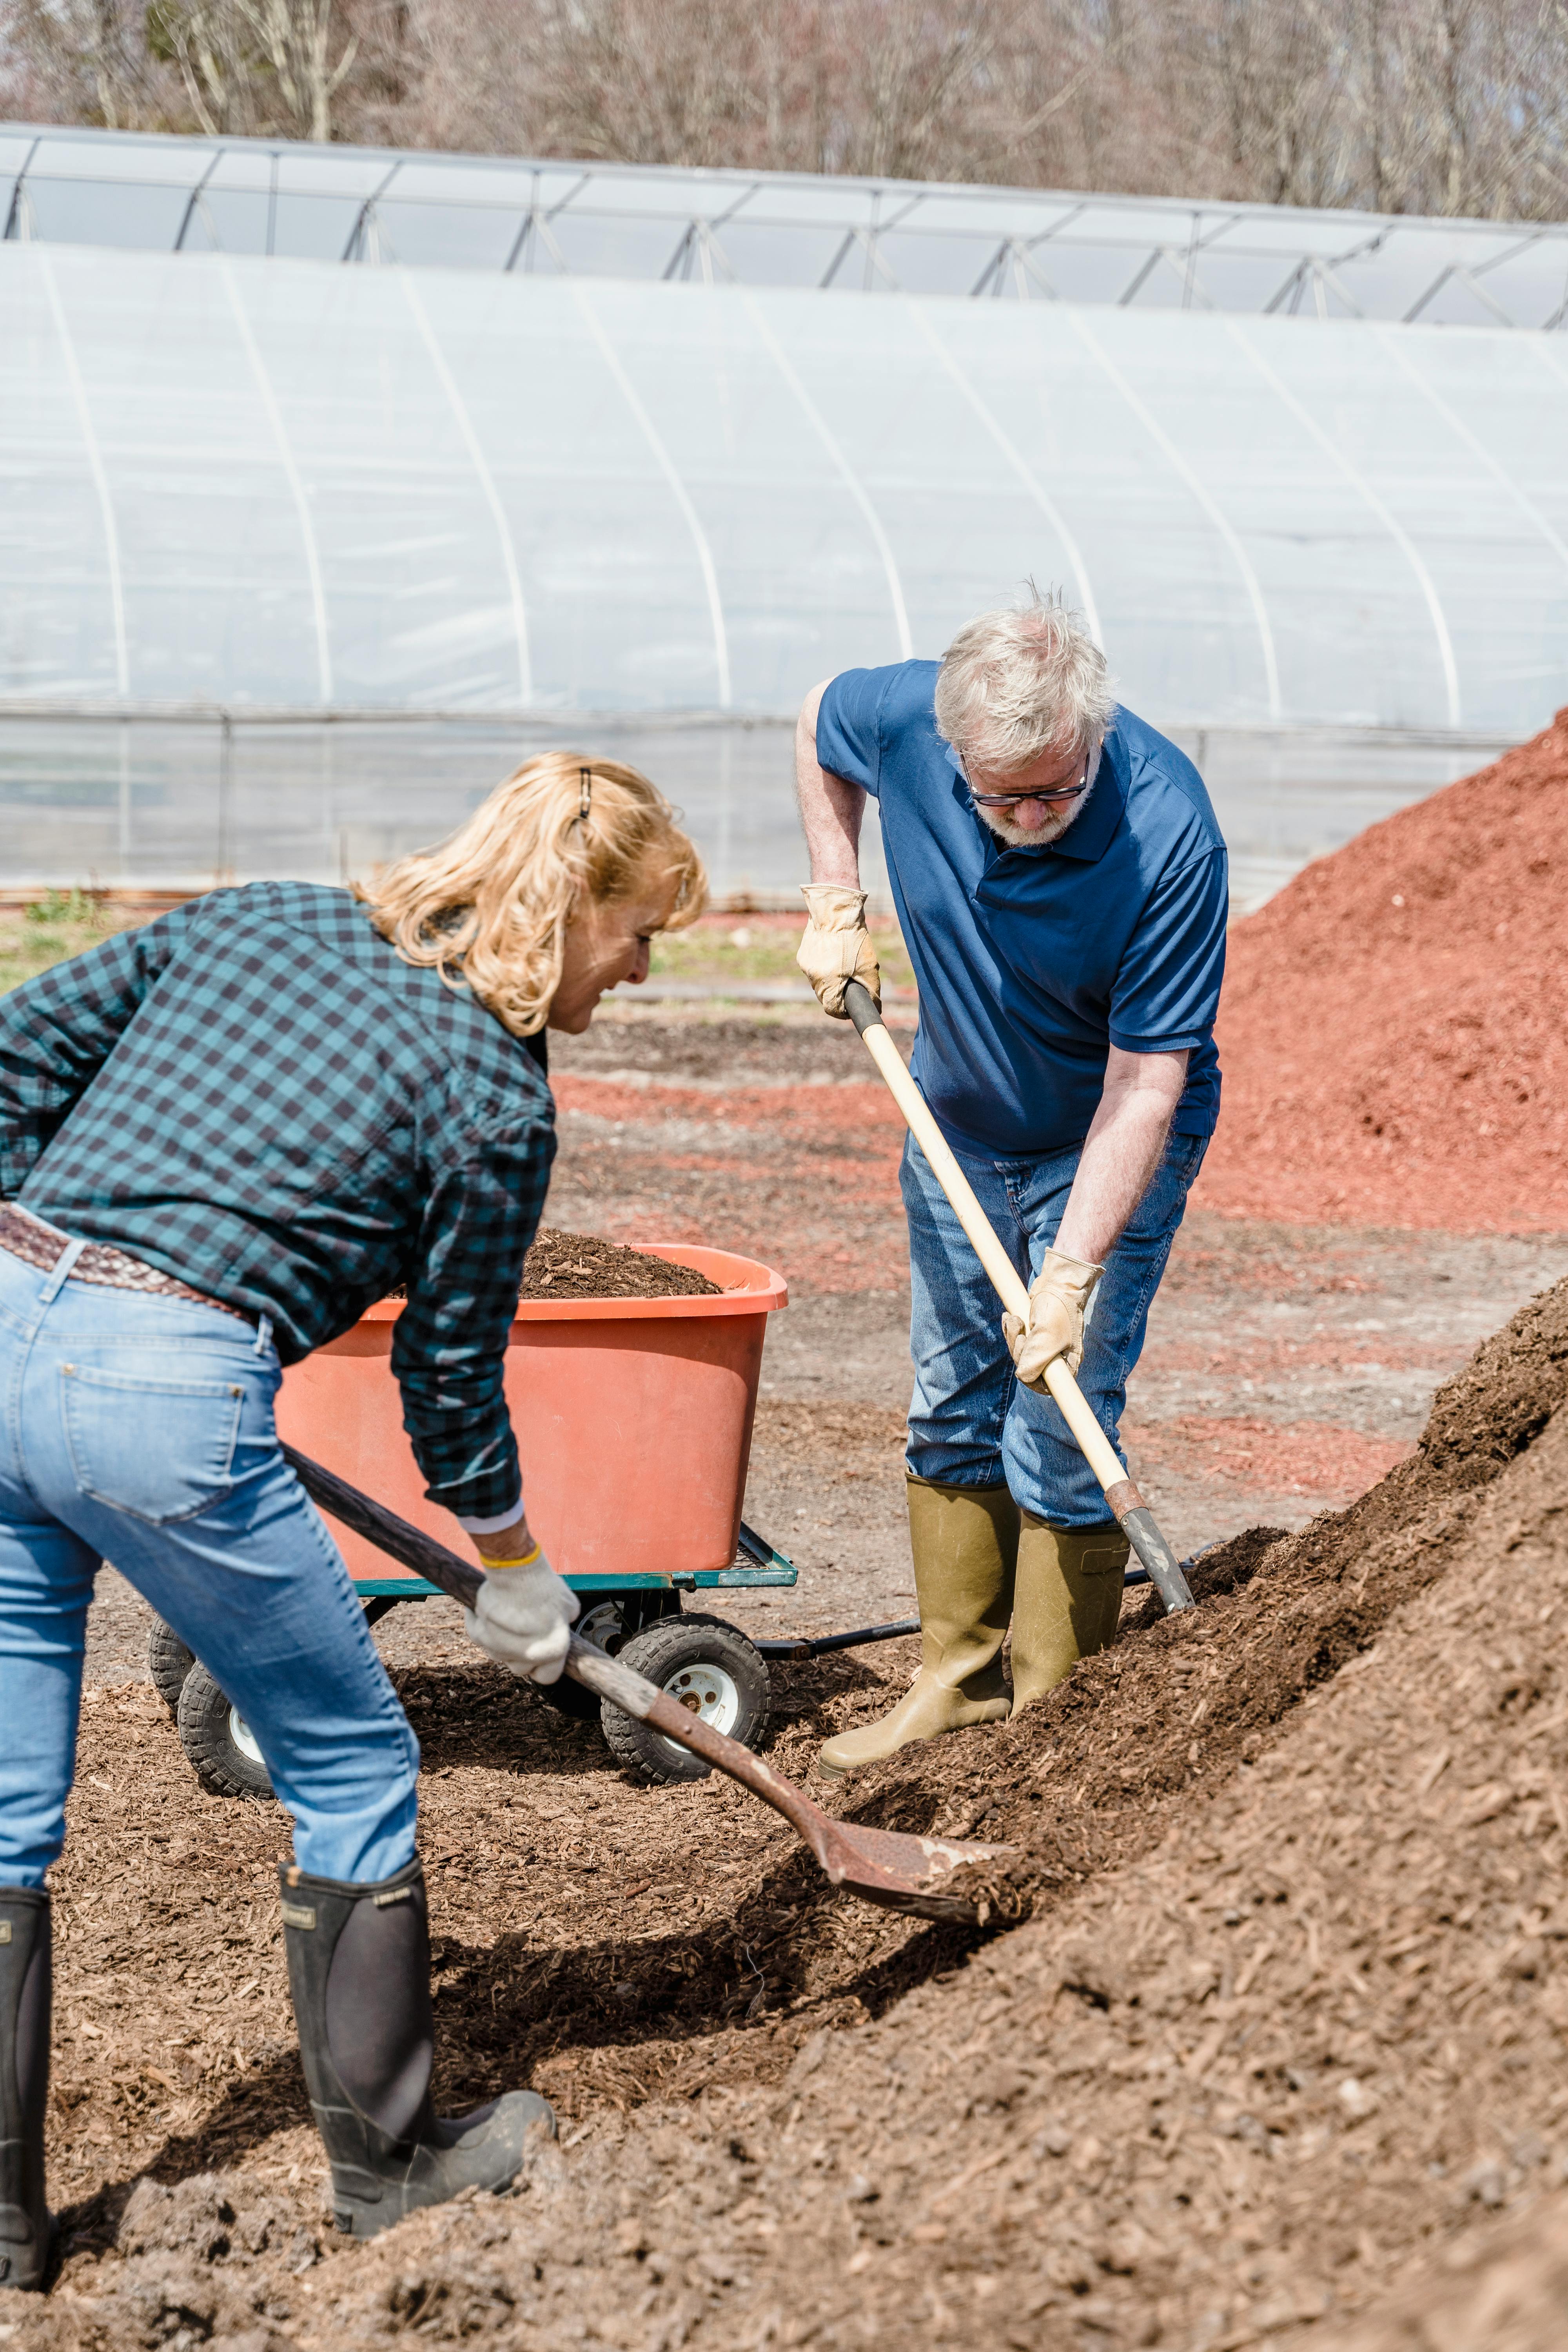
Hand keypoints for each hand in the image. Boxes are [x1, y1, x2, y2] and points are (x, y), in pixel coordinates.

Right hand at [462, 1546, 578, 1684]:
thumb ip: (564, 1623)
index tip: (544, 1654)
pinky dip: (485, 1626)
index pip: (547, 1677)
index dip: (545, 1666)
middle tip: (526, 1632)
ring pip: (500, 1654)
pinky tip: (493, 1610)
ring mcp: (498, 1649)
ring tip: (510, 1617)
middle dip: (523, 1654)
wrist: (515, 1571)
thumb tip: (561, 1624)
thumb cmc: (543, 1586)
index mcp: (551, 1653)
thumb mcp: (569, 1606)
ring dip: (504, 1642)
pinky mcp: (478, 1635)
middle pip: (521, 1668)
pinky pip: (482, 1637)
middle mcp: (524, 1657)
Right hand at [795, 885, 880, 1019]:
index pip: (832, 1009)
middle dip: (837, 994)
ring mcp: (805, 966)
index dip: (843, 1012)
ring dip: (830, 979)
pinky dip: (823, 966)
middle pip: (825, 997)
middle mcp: (814, 977)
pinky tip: (832, 953)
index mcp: (830, 982)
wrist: (836, 912)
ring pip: (818, 983)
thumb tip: (875, 1008)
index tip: (850, 1009)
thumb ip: (871, 991)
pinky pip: (813, 969)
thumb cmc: (855, 940)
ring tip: (842, 963)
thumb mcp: (869, 968)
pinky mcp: (802, 956)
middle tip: (850, 982)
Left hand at [1003, 1248, 1103, 1384]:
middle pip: (1029, 1367)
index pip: (1048, 1386)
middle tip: (1021, 1333)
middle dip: (1018, 1351)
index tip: (1023, 1370)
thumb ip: (1035, 1361)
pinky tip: (1009, 1316)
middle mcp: (1056, 1355)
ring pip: (1020, 1351)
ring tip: (1015, 1319)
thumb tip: (1022, 1377)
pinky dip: (1011, 1328)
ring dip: (1012, 1336)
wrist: (1058, 1282)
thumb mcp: (1047, 1337)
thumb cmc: (1057, 1309)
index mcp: (1066, 1362)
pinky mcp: (1035, 1331)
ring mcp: (1045, 1343)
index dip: (1032, 1382)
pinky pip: (1018, 1338)